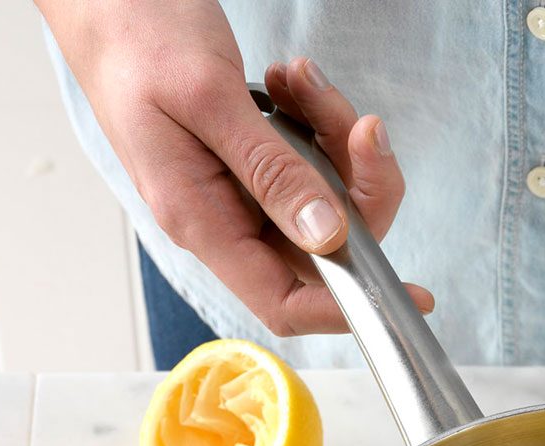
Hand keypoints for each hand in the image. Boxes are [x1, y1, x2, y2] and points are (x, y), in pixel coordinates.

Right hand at [38, 0, 430, 334]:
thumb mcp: (209, 99)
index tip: (409, 294)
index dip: (347, 307)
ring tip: (304, 82)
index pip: (283, 299)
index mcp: (200, 218)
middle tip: (359, 126)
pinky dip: (316, 120)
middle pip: (323, 244)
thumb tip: (326, 235)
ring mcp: (236, 188)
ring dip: (335, 139)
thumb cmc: (136, 38)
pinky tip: (289, 82)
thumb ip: (269, 171)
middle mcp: (222, 215)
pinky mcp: (248, 159)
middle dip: (358, 184)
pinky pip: (308, 160)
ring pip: (324, 196)